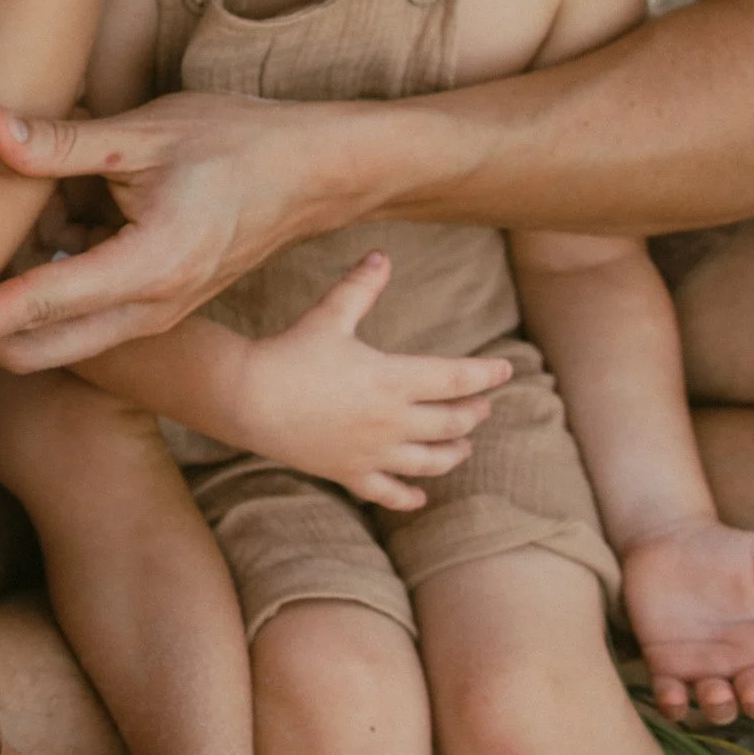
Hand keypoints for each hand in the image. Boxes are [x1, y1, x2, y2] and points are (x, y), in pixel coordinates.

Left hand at [0, 96, 380, 371]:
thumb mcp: (147, 132)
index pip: (37, 306)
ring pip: (64, 337)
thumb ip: (64, 141)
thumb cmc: (240, 143)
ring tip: (18, 226)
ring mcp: (158, 316)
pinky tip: (60, 220)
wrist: (317, 173)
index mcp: (146, 270)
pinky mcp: (161, 308)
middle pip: (40, 350)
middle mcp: (150, 311)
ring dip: (22, 304)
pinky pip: (91, 318)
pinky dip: (58, 288)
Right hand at [225, 253, 513, 508]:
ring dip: (453, 454)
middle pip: (452, 422)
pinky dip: (408, 497)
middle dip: (473, 413)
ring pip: (430, 461)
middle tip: (481, 407)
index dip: (486, 374)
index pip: (458, 378)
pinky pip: (388, 493)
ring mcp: (373, 451)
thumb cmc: (290, 353)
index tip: (506, 370)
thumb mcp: (329, 316)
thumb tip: (381, 256)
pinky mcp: (350, 472)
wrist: (247, 399)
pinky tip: (420, 498)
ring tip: (463, 448)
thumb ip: (360, 288)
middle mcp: (392, 420)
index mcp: (393, 378)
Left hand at [621, 521, 753, 725]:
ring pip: (718, 705)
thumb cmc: (722, 550)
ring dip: (720, 707)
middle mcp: (743, 661)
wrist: (667, 540)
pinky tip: (672, 699)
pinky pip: (670, 696)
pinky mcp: (666, 666)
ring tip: (718, 692)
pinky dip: (672, 705)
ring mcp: (704, 667)